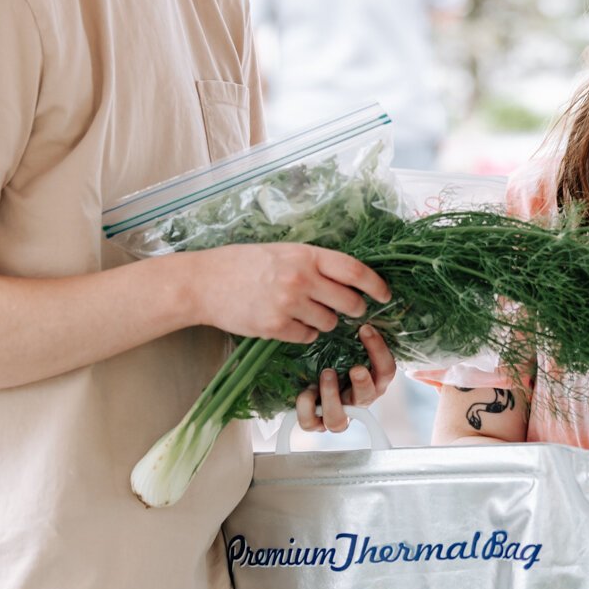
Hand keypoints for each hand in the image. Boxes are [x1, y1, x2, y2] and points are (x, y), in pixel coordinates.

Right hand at [184, 243, 389, 342]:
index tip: (385, 295)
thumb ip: (312, 263)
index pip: (355, 270)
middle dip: (355, 309)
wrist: (204, 282)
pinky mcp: (275, 326)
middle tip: (350, 310)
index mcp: (306, 254)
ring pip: (329, 323)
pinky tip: (288, 323)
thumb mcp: (282, 251)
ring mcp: (288, 303)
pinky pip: (307, 337)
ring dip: (324, 322)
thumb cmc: (243, 264)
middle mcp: (301, 278)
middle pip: (349, 301)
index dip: (376, 285)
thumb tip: (346, 278)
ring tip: (305, 312)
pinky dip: (303, 334)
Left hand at [296, 323, 396, 432]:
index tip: (365, 329)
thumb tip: (355, 309)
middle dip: (362, 383)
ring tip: (326, 373)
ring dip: (332, 396)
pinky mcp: (314, 423)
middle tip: (356, 368)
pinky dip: (306, 407)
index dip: (379, 351)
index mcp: (371, 382)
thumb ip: (354, 338)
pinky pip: (310, 423)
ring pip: (338, 420)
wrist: (304, 379)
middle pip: (367, 399)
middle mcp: (356, 402)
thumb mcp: (345, 348)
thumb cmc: (331, 358)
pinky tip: (306, 391)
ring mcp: (335, 415)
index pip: (386, 371)